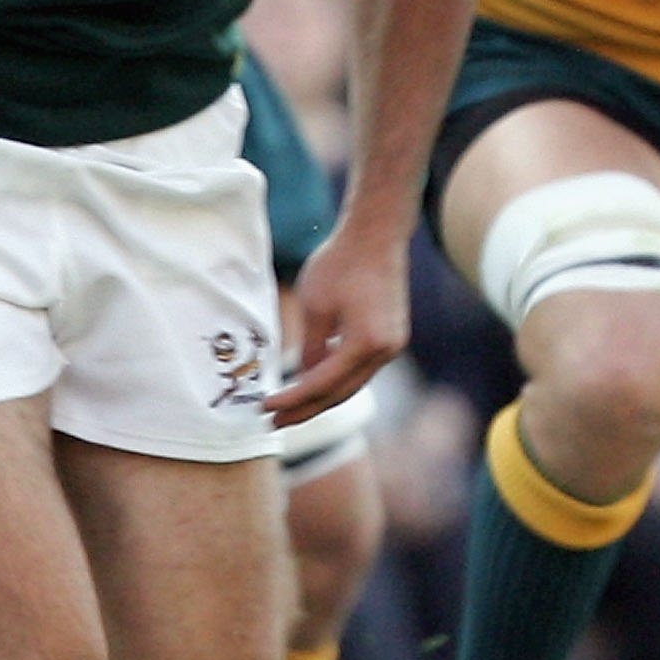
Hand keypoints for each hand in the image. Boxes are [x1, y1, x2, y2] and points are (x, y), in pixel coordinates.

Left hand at [272, 218, 409, 425]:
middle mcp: (386, 350)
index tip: (266, 409)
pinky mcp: (391, 337)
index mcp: (366, 343)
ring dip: (322, 397)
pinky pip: (360, 368)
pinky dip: (336, 378)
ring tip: (291, 409)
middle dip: (307, 410)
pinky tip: (313, 381)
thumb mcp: (315, 306)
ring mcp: (392, 345)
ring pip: (352, 383)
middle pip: (342, 392)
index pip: (323, 384)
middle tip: (275, 423)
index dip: (292, 400)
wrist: (377, 235)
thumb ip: (309, 347)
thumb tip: (303, 377)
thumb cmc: (342, 263)